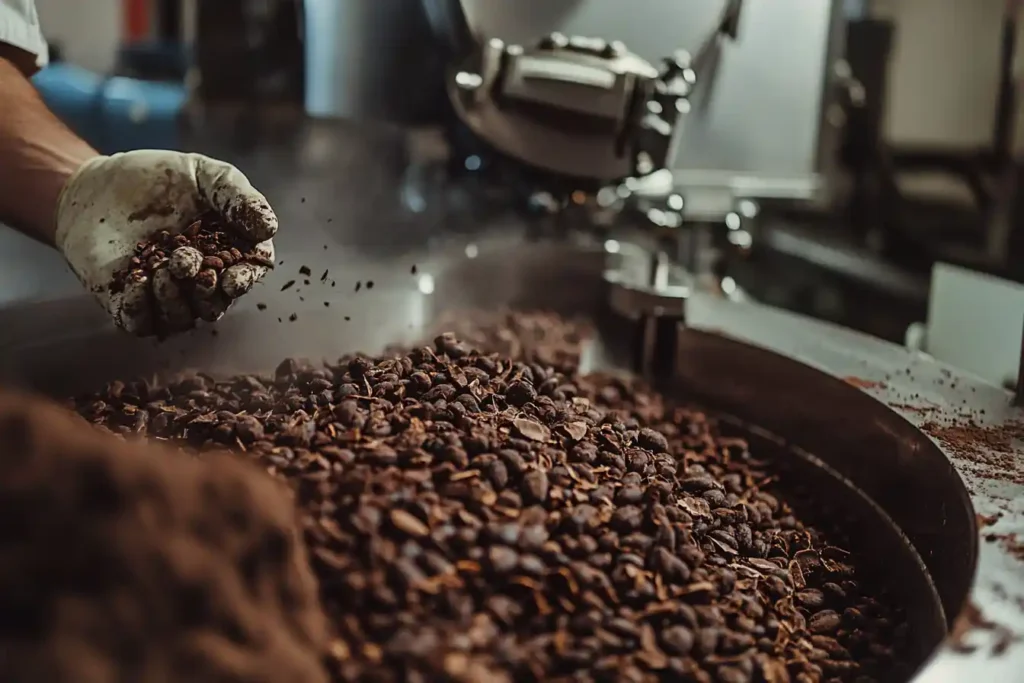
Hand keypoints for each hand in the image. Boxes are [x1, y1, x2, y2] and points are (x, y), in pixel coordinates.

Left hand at [55, 150, 276, 336]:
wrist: (98, 183)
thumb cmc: (159, 178)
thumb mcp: (205, 174)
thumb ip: (238, 197)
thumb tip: (269, 228)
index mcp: (227, 252)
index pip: (246, 275)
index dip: (243, 281)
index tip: (232, 279)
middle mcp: (199, 279)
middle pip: (215, 304)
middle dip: (205, 292)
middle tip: (185, 262)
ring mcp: (164, 294)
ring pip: (180, 318)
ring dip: (174, 300)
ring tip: (160, 270)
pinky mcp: (127, 301)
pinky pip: (140, 323)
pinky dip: (142, 310)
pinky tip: (137, 282)